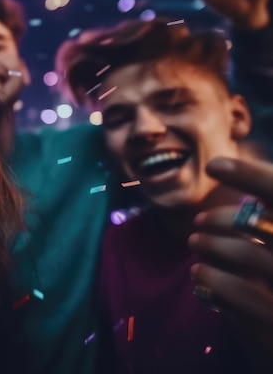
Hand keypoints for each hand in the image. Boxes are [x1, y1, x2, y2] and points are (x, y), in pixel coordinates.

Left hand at [188, 157, 272, 370]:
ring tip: (194, 244)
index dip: (252, 176)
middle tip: (197, 222)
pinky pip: (241, 294)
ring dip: (213, 246)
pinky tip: (199, 274)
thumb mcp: (271, 254)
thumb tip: (241, 190)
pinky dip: (213, 280)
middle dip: (223, 218)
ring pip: (251, 256)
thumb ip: (263, 227)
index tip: (214, 165)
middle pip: (263, 224)